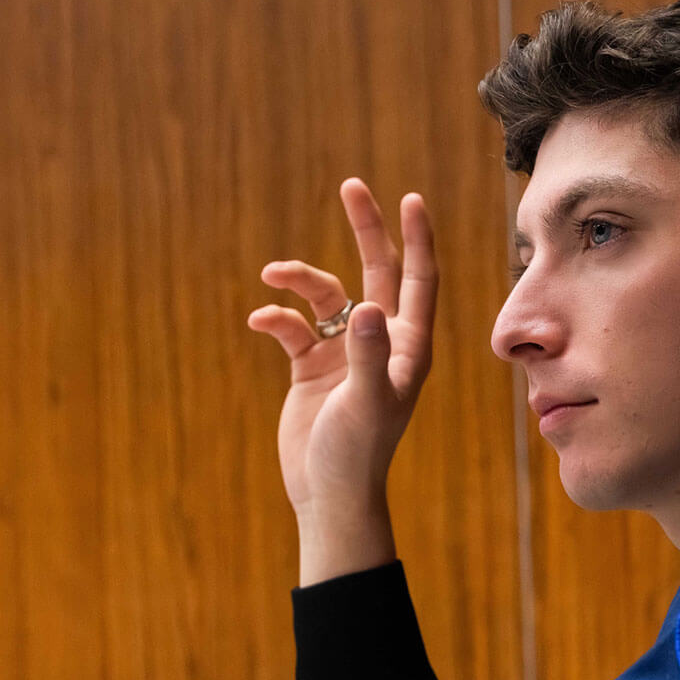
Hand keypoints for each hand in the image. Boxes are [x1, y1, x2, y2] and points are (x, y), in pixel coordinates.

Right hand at [248, 179, 437, 583]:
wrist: (328, 494)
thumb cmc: (358, 453)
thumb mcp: (366, 401)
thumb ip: (365, 354)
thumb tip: (363, 307)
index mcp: (408, 346)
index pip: (419, 280)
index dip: (417, 239)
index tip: (410, 197)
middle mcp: (381, 341)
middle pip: (377, 272)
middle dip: (367, 230)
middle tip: (352, 185)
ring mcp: (345, 352)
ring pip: (325, 296)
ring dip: (300, 279)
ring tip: (272, 273)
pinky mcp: (311, 367)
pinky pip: (293, 326)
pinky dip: (276, 318)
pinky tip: (260, 322)